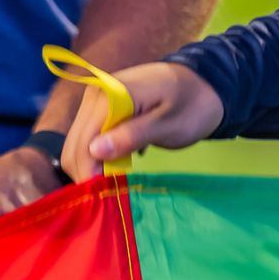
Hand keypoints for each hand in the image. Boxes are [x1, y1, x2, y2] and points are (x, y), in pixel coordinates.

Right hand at [63, 63, 224, 180]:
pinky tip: (114, 166)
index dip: (89, 171)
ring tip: (113, 183)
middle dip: (87, 171)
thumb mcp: (168, 125)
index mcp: (109, 95)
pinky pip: (88, 136)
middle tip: (111, 195)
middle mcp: (94, 95)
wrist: (203, 83)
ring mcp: (95, 100)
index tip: (106, 197)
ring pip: (78, 142)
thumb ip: (132, 136)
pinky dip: (96, 155)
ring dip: (91, 165)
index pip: (85, 140)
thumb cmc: (193, 105)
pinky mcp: (100, 107)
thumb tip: (95, 151)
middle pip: (75, 142)